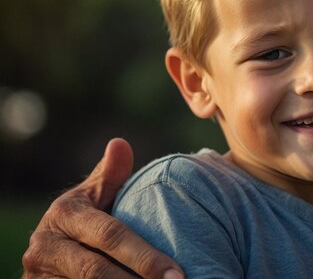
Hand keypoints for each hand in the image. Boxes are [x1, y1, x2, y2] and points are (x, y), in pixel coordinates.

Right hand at [22, 138, 184, 278]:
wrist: (47, 252)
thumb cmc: (84, 218)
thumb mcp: (93, 195)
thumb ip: (109, 177)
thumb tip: (120, 144)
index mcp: (64, 214)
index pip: (110, 236)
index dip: (144, 256)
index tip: (175, 271)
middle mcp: (45, 246)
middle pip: (98, 271)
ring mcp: (39, 275)